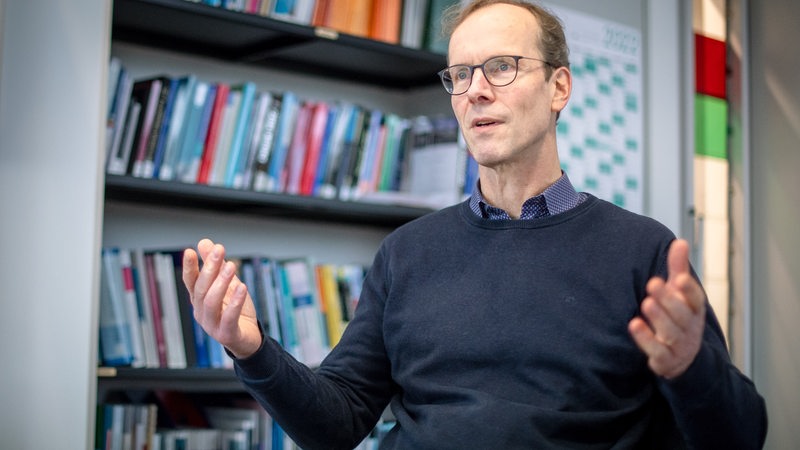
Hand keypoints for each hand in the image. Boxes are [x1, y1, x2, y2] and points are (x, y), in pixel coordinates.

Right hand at [182, 238, 261, 358]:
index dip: (190, 267)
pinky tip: (242, 287)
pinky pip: (229, 318)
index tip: (190, 250)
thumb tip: (205, 242)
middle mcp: (201, 312)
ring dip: (221, 282)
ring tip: (231, 266)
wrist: (248, 339)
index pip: (191, 281)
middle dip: (209, 268)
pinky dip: (235, 303)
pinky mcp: (226, 335)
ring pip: (211, 302)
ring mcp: (212, 325)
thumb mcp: (227, 284)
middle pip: (201, 289)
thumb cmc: (236, 311)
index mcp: (199, 300)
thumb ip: (216, 266)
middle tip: (219, 250)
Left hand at [629, 239, 705, 378]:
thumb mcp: (680, 293)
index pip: (696, 299)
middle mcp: (689, 327)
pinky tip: (634, 325)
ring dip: (659, 318)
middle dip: (668, 300)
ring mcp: (679, 345)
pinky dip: (646, 339)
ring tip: (646, 303)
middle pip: (682, 314)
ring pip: (671, 333)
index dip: (689, 289)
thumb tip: (680, 242)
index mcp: (694, 309)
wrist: (683, 357)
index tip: (679, 278)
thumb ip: (678, 269)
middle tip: (653, 283)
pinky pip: (657, 351)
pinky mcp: (665, 359)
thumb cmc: (678, 317)